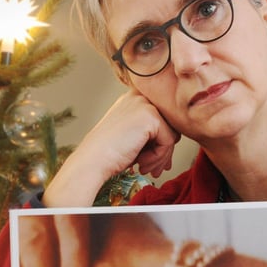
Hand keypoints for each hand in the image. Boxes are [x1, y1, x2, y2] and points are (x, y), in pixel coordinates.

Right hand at [43, 90, 180, 207]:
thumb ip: (152, 135)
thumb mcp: (132, 137)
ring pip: (172, 134)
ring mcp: (145, 104)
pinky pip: (169, 141)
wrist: (92, 161)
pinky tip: (141, 163)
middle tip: (154, 169)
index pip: (162, 119)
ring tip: (145, 168)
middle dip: (163, 151)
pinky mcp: (151, 116)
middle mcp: (140, 96)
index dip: (161, 143)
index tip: (153, 162)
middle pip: (170, 125)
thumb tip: (174, 143)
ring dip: (161, 156)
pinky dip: (158, 157)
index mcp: (134, 99)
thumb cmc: (109, 154)